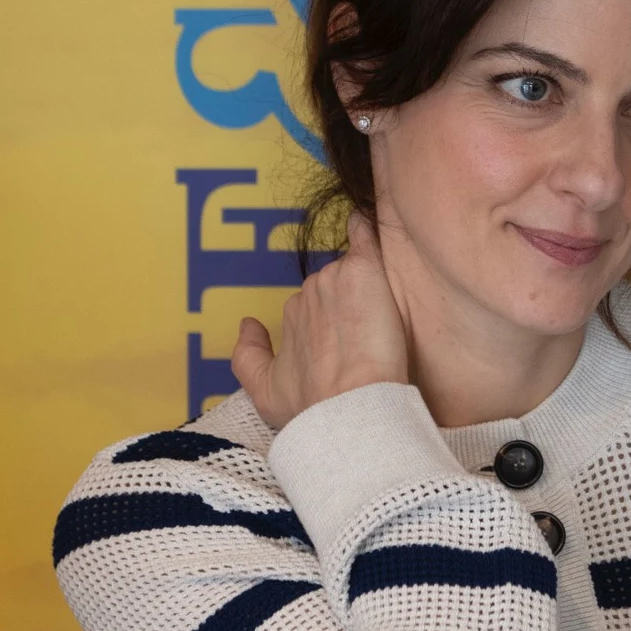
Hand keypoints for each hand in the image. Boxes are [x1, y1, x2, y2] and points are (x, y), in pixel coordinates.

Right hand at [231, 211, 409, 430]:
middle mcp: (307, 293)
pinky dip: (367, 230)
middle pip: (335, 288)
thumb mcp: (264, 392)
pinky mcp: (362, 271)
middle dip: (350, 306)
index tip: (346, 343)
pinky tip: (369, 224)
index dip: (333, 324)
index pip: (314, 307)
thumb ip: (247, 356)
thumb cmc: (312, 407)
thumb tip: (246, 323)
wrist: (349, 406)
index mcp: (290, 316)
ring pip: (353, 273)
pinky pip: (365, 240)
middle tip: (370, 336)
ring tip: (383, 317)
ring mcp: (333, 279)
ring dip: (366, 286)